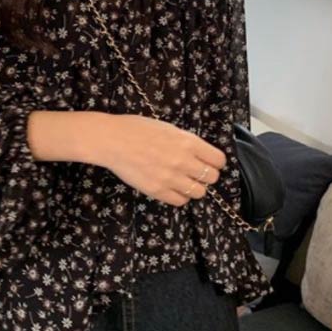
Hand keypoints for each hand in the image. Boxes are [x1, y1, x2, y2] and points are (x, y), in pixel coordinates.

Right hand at [96, 114, 226, 205]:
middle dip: (206, 176)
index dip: (215, 162)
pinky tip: (171, 188)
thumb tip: (199, 154)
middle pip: (212, 178)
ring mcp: (171, 178)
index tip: (209, 163)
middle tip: (195, 173)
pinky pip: (180, 201)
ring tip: (183, 182)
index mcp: (188, 142)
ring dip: (194, 188)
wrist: (113, 140)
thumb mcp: (169, 129)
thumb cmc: (137, 129)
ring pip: (199, 192)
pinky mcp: (158, 191)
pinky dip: (179, 196)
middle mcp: (184, 161)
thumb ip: (186, 142)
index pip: (218, 160)